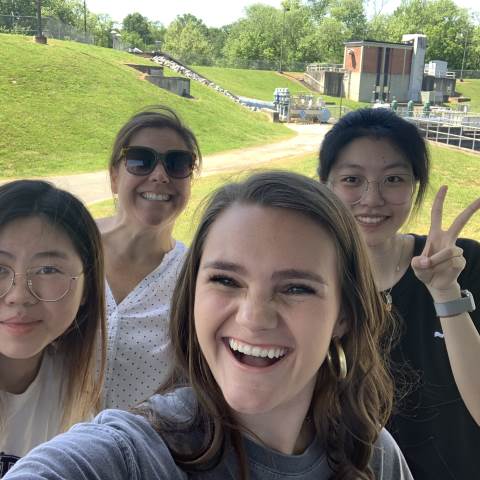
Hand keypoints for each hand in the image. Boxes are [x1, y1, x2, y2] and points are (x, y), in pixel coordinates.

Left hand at [411, 186, 479, 301]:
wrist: (436, 284)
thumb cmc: (425, 271)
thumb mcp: (416, 266)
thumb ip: (418, 263)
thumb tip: (427, 261)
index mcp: (435, 235)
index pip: (437, 214)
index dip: (439, 200)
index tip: (445, 186)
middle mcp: (448, 239)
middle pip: (460, 221)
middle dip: (471, 209)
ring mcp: (456, 249)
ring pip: (450, 251)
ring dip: (438, 261)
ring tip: (432, 267)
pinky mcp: (461, 261)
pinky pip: (453, 263)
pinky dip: (443, 268)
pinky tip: (443, 271)